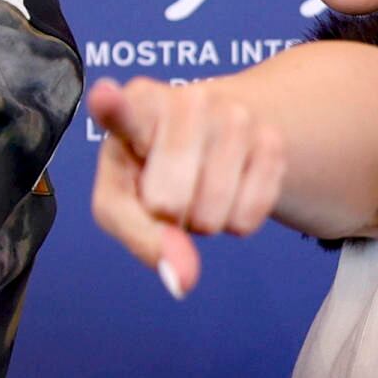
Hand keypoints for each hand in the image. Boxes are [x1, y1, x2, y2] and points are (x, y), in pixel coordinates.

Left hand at [86, 75, 284, 299]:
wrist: (213, 136)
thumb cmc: (149, 170)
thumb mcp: (124, 202)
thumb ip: (141, 239)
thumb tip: (183, 280)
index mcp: (133, 108)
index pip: (121, 109)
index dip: (112, 105)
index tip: (105, 97)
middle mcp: (184, 100)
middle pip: (168, 201)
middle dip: (168, 216)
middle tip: (167, 192)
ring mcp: (234, 114)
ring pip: (214, 212)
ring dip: (205, 219)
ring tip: (197, 186)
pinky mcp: (272, 138)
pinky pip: (250, 214)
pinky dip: (237, 220)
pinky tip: (230, 189)